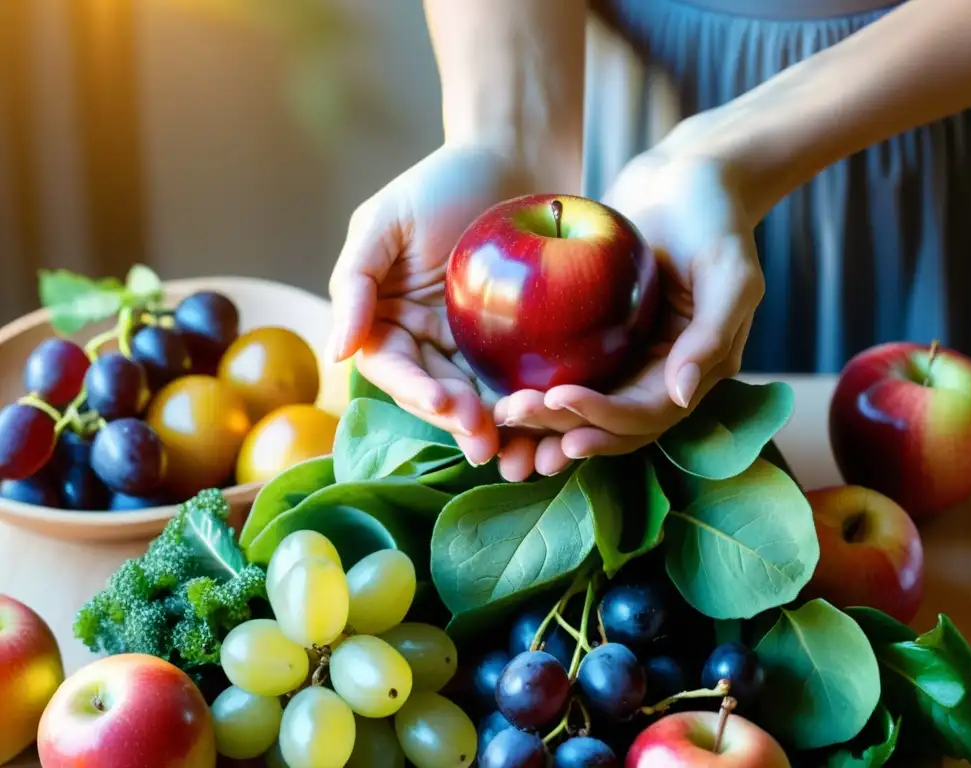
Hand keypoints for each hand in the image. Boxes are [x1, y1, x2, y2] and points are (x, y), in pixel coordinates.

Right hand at [327, 142, 535, 465]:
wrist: (516, 155)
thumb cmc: (444, 180)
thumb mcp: (384, 221)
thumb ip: (353, 283)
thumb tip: (336, 352)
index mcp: (386, 318)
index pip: (393, 366)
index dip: (414, 391)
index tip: (444, 406)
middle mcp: (425, 339)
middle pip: (435, 393)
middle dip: (458, 421)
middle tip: (488, 444)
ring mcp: (471, 345)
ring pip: (475, 399)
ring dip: (492, 429)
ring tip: (516, 452)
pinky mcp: (514, 344)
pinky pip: (515, 382)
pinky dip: (525, 406)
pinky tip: (545, 425)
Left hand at [491, 147, 764, 479]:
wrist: (685, 177)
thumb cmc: (715, 217)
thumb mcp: (731, 272)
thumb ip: (711, 336)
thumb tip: (682, 395)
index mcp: (693, 371)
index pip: (646, 414)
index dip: (604, 417)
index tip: (558, 400)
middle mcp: (657, 375)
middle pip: (608, 421)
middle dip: (563, 428)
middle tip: (513, 414)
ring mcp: (625, 357)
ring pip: (581, 404)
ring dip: (544, 418)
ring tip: (502, 413)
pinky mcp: (595, 335)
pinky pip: (564, 366)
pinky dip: (536, 381)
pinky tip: (496, 382)